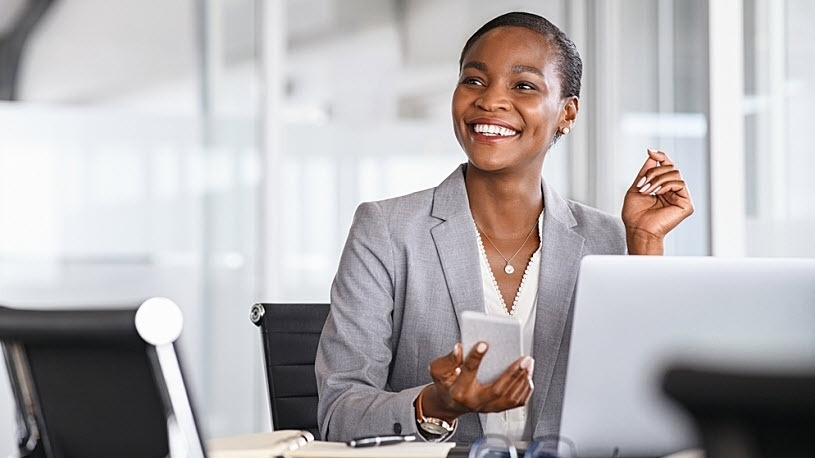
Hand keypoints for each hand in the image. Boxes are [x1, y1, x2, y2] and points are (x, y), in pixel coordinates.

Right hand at [419, 342, 533, 421]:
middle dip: (513, 373)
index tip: (484, 343)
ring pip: (510, 397)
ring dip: (522, 380)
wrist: (450, 403)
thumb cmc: (447, 384)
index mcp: (459, 391)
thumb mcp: (439, 370)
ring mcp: (488, 407)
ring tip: (528, 363)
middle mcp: (475, 401)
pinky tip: (528, 376)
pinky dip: (525, 390)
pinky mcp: (497, 408)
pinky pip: (516, 403)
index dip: (475, 358)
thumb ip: (448, 360)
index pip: (468, 372)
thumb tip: (459, 348)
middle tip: (524, 358)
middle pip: (497, 390)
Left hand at [621, 149, 693, 253]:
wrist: (638, 230)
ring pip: (674, 174)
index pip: (666, 167)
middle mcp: (673, 191)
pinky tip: (657, 192)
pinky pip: (680, 183)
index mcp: (663, 188)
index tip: (650, 151)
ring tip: (647, 190)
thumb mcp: (637, 187)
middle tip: (642, 184)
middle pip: (670, 167)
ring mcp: (681, 197)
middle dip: (653, 172)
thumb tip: (652, 155)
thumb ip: (645, 172)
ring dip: (657, 179)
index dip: (661, 157)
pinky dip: (666, 184)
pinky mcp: (686, 204)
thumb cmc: (635, 215)